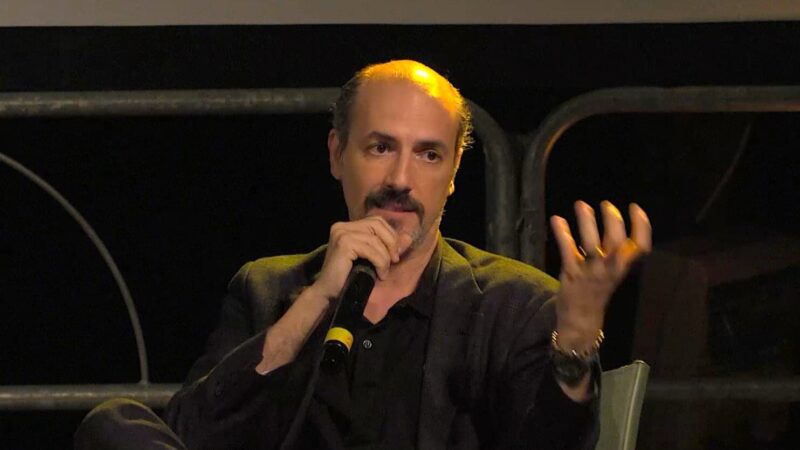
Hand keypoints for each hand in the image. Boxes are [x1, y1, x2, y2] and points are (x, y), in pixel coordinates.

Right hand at [311, 216, 412, 299]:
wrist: (328, 294)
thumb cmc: (349, 278)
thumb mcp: (372, 259)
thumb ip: (388, 247)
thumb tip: (408, 237)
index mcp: (346, 227)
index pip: (376, 221)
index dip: (390, 235)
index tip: (395, 254)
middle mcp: (342, 226)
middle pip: (377, 224)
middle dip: (391, 242)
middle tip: (394, 261)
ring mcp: (341, 233)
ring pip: (375, 239)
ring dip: (385, 258)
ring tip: (383, 272)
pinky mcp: (343, 244)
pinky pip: (371, 249)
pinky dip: (380, 262)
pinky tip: (379, 274)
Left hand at [550, 200, 651, 343]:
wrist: (581, 319)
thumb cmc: (597, 290)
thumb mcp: (612, 272)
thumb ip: (614, 251)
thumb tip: (612, 221)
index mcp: (623, 267)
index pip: (641, 247)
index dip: (642, 226)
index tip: (635, 208)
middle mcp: (610, 269)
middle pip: (616, 242)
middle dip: (612, 220)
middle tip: (606, 204)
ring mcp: (590, 272)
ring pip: (591, 245)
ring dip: (586, 223)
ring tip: (581, 205)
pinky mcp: (571, 274)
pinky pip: (567, 251)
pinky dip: (562, 234)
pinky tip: (557, 219)